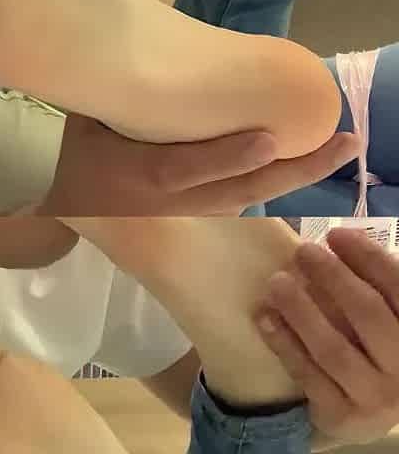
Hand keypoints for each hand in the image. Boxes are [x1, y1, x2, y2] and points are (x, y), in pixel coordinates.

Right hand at [40, 115, 359, 215]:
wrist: (63, 196)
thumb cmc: (76, 151)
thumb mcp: (90, 120)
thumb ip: (126, 101)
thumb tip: (167, 69)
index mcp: (138, 176)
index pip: (185, 170)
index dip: (226, 158)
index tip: (270, 139)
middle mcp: (168, 199)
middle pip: (235, 193)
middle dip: (291, 173)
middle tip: (343, 147)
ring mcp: (181, 210)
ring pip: (243, 202)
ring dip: (291, 181)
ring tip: (333, 156)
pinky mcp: (188, 211)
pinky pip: (237, 202)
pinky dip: (271, 186)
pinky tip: (296, 170)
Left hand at [256, 228, 398, 447]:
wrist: (363, 414)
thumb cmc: (372, 352)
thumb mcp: (384, 320)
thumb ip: (373, 287)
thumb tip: (346, 236)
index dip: (369, 259)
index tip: (336, 234)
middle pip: (368, 316)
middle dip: (334, 278)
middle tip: (303, 252)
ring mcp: (375, 397)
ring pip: (334, 349)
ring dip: (302, 311)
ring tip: (277, 282)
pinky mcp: (342, 415)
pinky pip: (308, 375)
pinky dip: (284, 344)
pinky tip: (265, 317)